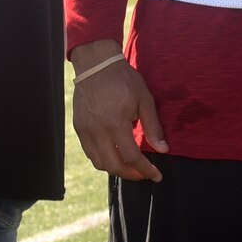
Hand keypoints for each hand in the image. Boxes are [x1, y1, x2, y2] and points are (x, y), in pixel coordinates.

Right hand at [70, 42, 167, 180]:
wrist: (96, 65)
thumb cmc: (124, 81)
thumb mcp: (145, 100)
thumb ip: (153, 127)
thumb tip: (163, 150)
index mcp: (114, 124)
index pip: (131, 157)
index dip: (145, 170)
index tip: (157, 176)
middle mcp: (96, 131)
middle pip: (112, 166)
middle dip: (131, 174)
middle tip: (146, 174)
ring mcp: (84, 130)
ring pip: (98, 162)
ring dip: (116, 169)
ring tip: (133, 167)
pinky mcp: (79, 128)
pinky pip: (90, 152)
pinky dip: (104, 159)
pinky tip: (117, 155)